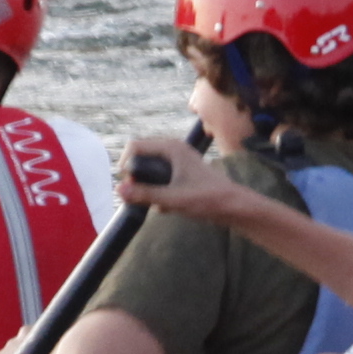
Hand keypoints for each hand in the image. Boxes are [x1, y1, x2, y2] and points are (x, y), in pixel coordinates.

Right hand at [124, 141, 269, 225]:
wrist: (234, 207)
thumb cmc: (207, 199)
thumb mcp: (172, 199)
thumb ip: (145, 194)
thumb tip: (119, 190)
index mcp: (171, 147)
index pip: (134, 146)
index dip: (125, 164)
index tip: (127, 185)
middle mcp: (174, 149)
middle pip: (141, 157)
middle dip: (136, 178)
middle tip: (137, 196)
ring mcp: (178, 161)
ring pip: (150, 170)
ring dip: (147, 187)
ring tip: (154, 203)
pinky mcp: (182, 173)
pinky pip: (160, 179)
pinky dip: (159, 192)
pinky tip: (166, 208)